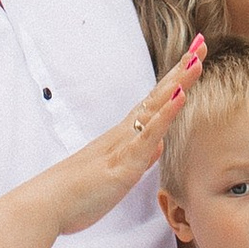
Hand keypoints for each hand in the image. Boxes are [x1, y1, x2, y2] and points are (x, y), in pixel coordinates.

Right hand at [38, 38, 205, 233]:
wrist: (48, 204)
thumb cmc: (79, 192)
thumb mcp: (119, 173)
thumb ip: (139, 157)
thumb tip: (157, 145)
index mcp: (125, 136)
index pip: (155, 101)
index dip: (176, 80)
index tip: (193, 57)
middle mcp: (125, 133)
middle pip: (159, 94)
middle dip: (181, 69)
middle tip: (200, 43)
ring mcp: (124, 144)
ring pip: (155, 107)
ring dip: (177, 83)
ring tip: (195, 60)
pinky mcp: (124, 162)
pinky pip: (147, 135)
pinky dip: (165, 115)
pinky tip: (179, 98)